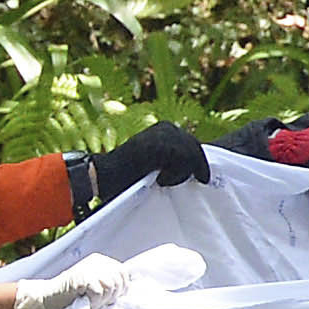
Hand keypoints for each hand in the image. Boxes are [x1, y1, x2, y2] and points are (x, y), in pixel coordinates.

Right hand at [10, 259, 135, 308]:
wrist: (44, 300)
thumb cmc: (70, 299)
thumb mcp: (93, 287)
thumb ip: (109, 284)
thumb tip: (130, 290)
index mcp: (100, 262)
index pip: (124, 273)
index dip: (121, 289)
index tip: (109, 299)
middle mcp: (95, 262)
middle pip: (120, 279)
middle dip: (112, 295)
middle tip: (97, 302)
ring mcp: (88, 268)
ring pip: (112, 286)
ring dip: (103, 300)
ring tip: (90, 303)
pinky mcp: (81, 277)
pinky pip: (99, 292)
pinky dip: (94, 302)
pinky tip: (84, 302)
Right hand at [76, 122, 216, 201]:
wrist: (104, 174)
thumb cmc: (127, 173)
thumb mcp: (156, 162)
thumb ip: (172, 159)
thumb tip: (195, 168)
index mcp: (165, 129)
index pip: (192, 144)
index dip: (199, 161)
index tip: (203, 177)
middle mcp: (166, 128)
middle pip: (194, 148)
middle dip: (198, 166)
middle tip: (201, 181)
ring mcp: (162, 135)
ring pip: (190, 155)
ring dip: (182, 173)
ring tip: (163, 181)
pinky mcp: (159, 145)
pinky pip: (182, 161)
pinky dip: (174, 174)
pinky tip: (160, 180)